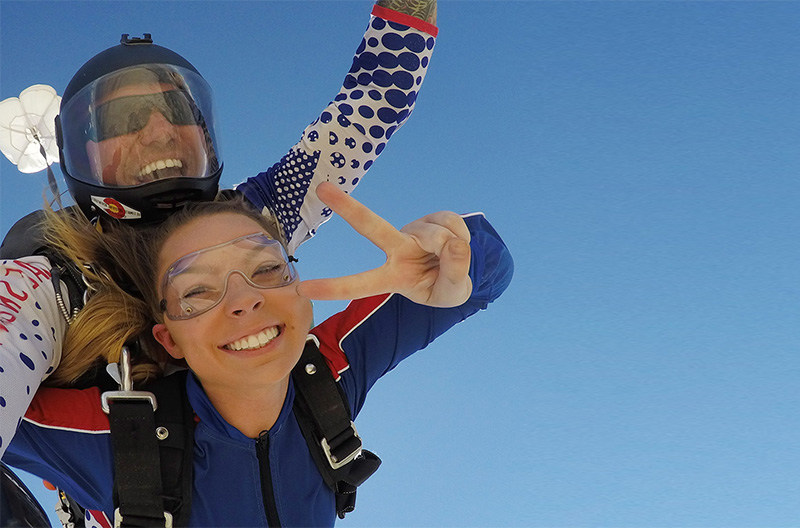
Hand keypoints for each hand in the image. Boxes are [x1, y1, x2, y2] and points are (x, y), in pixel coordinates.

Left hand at [296, 182, 471, 306]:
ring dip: (454, 247)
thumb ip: (453, 273)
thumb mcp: (452, 292)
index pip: (361, 284)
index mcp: (393, 278)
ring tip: (454, 259)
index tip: (303, 289)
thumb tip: (452, 244)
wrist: (462, 271)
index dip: (334, 288)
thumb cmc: (446, 287)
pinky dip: (461, 234)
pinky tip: (456, 242)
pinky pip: (451, 222)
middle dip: (347, 207)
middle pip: (371, 226)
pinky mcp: (430, 218)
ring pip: (436, 235)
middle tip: (321, 188)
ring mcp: (412, 232)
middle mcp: (396, 250)